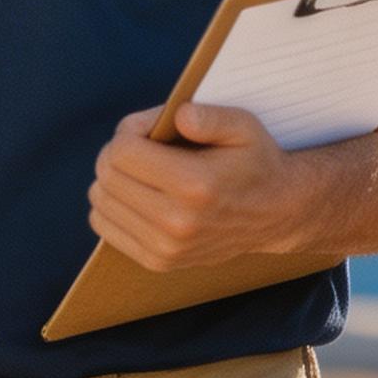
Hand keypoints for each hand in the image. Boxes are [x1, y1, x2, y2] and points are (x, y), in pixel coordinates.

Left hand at [87, 103, 304, 270]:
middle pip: (106, 176)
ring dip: (112, 178)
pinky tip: (138, 193)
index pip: (122, 153)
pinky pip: (105, 225)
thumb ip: (210, 116)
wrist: (276, 214)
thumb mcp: (243, 127)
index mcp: (195, 185)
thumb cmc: (255, 162)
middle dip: (116, 151)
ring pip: (100, 201)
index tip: (149, 129)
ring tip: (142, 169)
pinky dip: (112, 204)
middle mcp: (177, 222)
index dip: (129, 131)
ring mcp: (166, 247)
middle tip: (142, 145)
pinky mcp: (158, 261)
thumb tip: (178, 115)